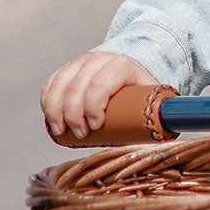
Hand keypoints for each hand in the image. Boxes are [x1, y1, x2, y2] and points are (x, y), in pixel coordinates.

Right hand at [41, 52, 159, 138]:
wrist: (133, 70)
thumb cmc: (143, 95)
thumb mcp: (153, 103)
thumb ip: (156, 121)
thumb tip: (161, 149)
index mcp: (121, 66)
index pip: (101, 82)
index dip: (93, 105)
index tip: (95, 127)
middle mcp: (98, 60)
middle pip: (77, 86)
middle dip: (74, 114)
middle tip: (81, 136)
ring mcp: (80, 63)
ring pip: (60, 84)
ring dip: (56, 111)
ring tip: (62, 132)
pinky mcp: (68, 70)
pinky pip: (51, 84)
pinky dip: (48, 103)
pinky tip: (52, 121)